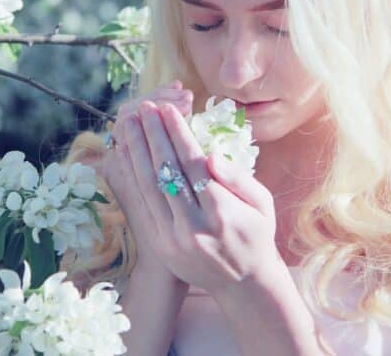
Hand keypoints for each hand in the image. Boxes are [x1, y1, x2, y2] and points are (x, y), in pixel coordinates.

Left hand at [106, 98, 280, 297]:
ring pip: (147, 186)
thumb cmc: (257, 234)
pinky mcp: (158, 244)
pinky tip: (127, 152)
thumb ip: (238, 178)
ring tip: (130, 122)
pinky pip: (141, 202)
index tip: (168, 109)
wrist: (243, 284)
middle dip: (153, 135)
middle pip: (165, 171)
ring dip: (136, 150)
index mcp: (222, 214)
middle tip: (145, 106)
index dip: (177, 133)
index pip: (192, 165)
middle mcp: (193, 227)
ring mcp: (171, 238)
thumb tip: (211, 155)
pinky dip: (131, 174)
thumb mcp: (263, 204)